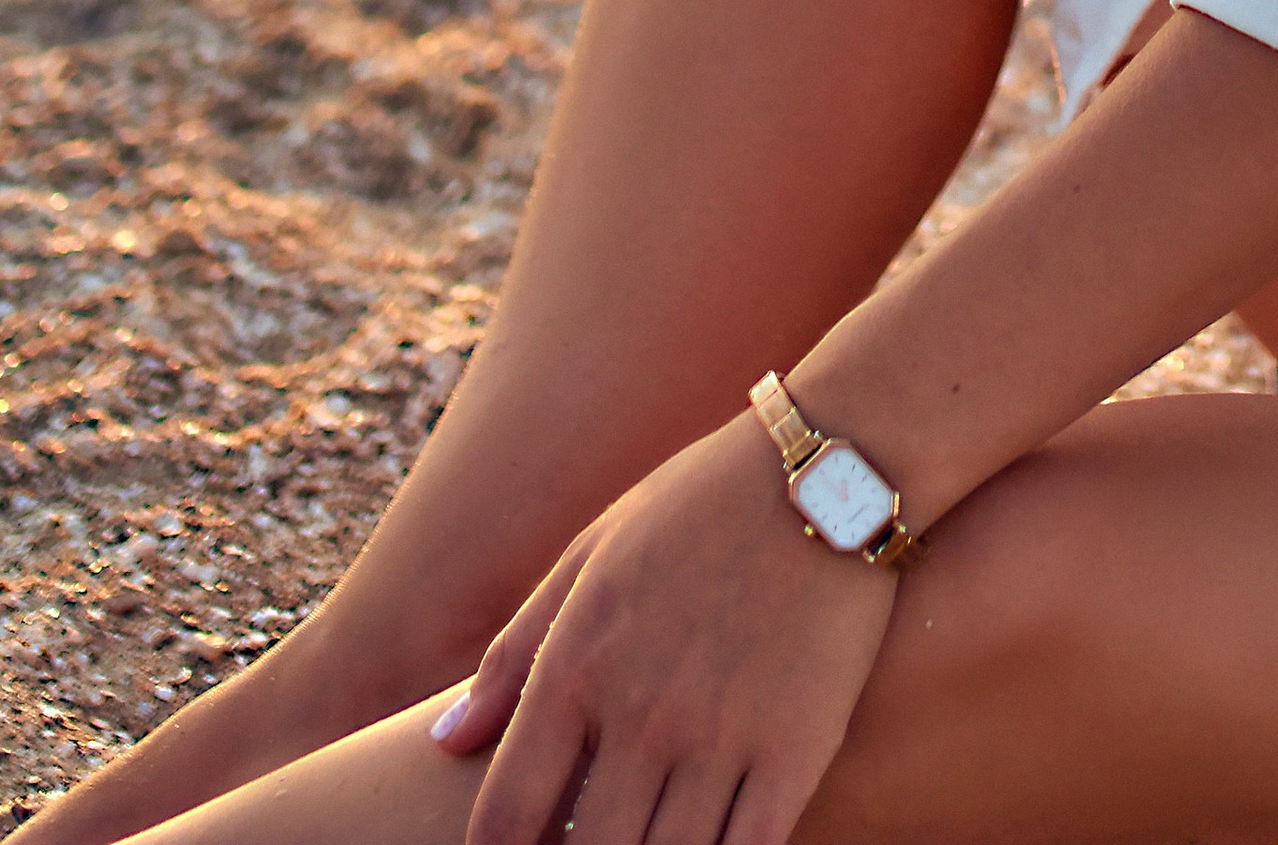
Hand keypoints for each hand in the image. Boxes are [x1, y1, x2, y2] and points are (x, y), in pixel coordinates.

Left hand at [434, 413, 895, 844]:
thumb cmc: (701, 503)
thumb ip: (515, 652)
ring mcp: (720, 738)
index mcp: (578, 665)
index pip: (507, 815)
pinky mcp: (795, 750)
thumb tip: (446, 744)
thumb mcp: (593, 554)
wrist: (830, 470)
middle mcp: (642, 714)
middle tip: (590, 844)